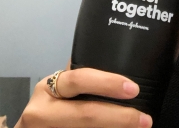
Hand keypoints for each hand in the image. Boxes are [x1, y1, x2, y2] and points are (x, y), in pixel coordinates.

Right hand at [15, 68, 152, 127]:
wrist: (32, 127)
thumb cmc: (52, 103)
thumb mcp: (61, 87)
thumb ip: (81, 77)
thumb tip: (118, 57)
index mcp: (47, 88)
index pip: (79, 80)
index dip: (108, 84)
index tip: (133, 89)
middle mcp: (41, 112)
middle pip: (86, 114)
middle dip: (120, 117)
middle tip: (145, 119)